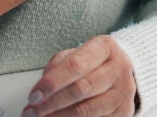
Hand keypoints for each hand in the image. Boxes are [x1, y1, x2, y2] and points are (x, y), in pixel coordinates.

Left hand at [23, 36, 137, 116]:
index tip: (33, 96)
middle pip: (81, 89)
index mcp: (106, 47)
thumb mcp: (75, 54)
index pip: (76, 65)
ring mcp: (124, 92)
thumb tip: (40, 90)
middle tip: (32, 111)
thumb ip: (58, 66)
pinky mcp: (124, 112)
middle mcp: (119, 69)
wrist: (121, 72)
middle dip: (51, 103)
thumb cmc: (93, 62)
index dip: (52, 83)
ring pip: (87, 111)